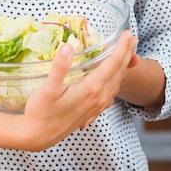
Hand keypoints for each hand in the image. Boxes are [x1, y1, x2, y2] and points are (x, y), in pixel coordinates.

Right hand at [18, 29, 137, 150]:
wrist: (37, 137)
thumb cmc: (40, 112)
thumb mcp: (47, 89)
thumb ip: (59, 68)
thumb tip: (67, 46)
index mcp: (91, 89)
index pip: (112, 64)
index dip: (121, 48)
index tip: (128, 34)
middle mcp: (98, 98)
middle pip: (118, 72)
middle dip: (127, 53)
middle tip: (133, 37)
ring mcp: (97, 106)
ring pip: (116, 82)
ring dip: (123, 66)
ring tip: (127, 52)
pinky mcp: (92, 110)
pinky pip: (111, 91)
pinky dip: (116, 78)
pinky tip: (113, 75)